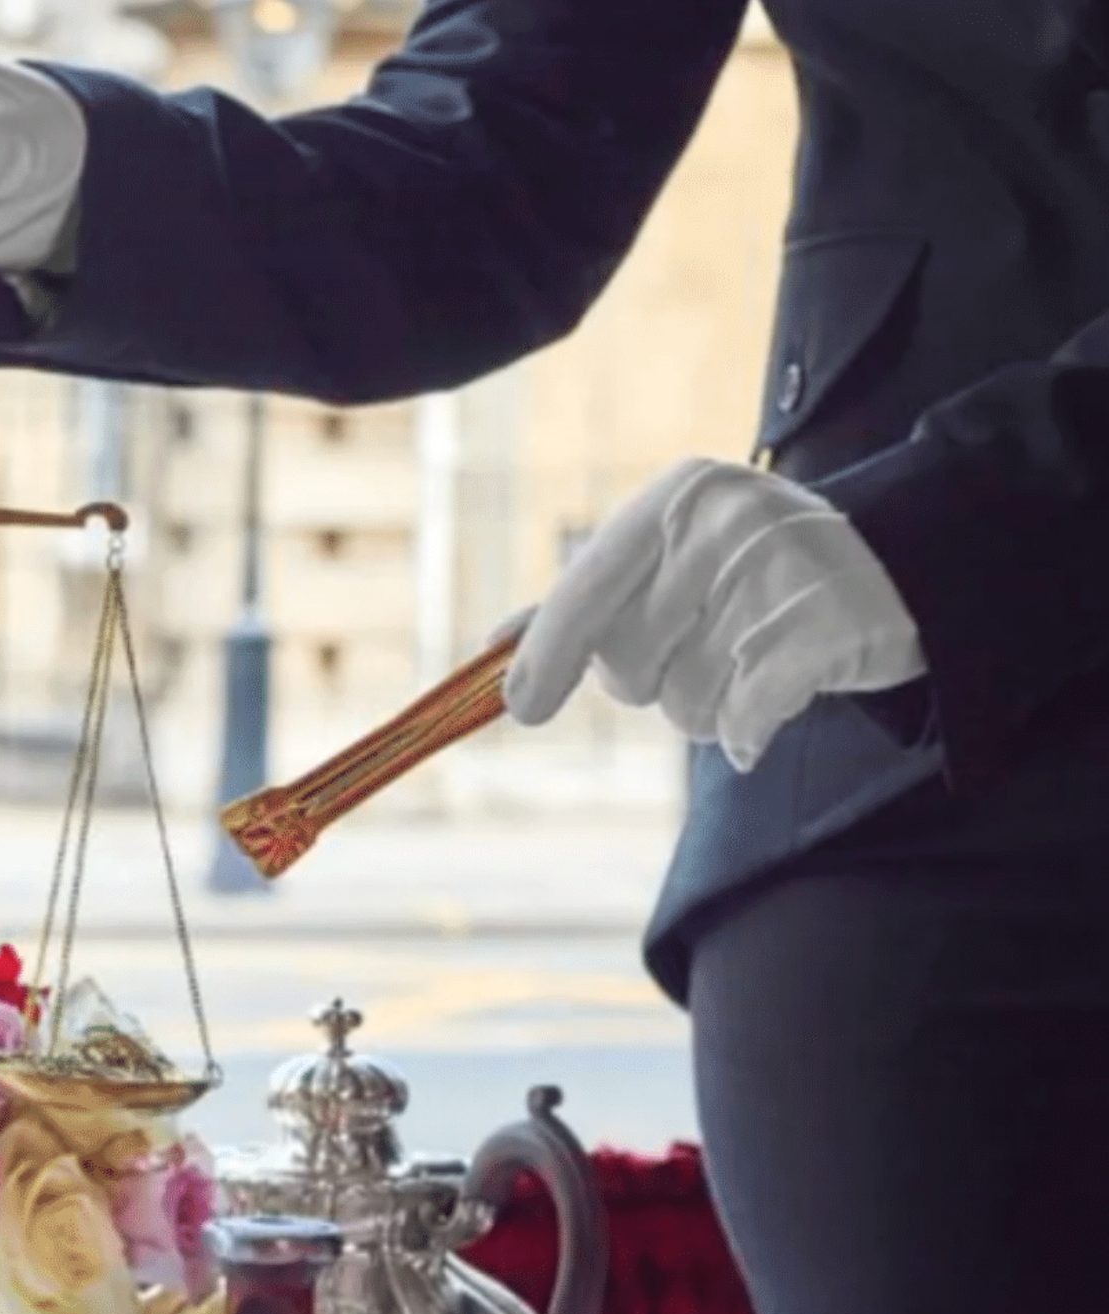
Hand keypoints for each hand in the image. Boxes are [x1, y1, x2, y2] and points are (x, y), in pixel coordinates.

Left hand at [503, 458, 923, 771]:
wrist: (903, 566)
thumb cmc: (761, 573)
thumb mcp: (675, 558)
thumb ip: (589, 598)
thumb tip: (494, 646)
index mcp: (677, 499)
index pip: (584, 590)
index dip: (547, 655)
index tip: (522, 708)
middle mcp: (724, 524)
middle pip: (628, 665)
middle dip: (655, 684)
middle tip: (705, 653)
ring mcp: (780, 571)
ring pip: (685, 702)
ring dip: (708, 709)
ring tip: (751, 663)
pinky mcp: (827, 628)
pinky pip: (745, 718)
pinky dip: (751, 730)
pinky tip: (772, 703)